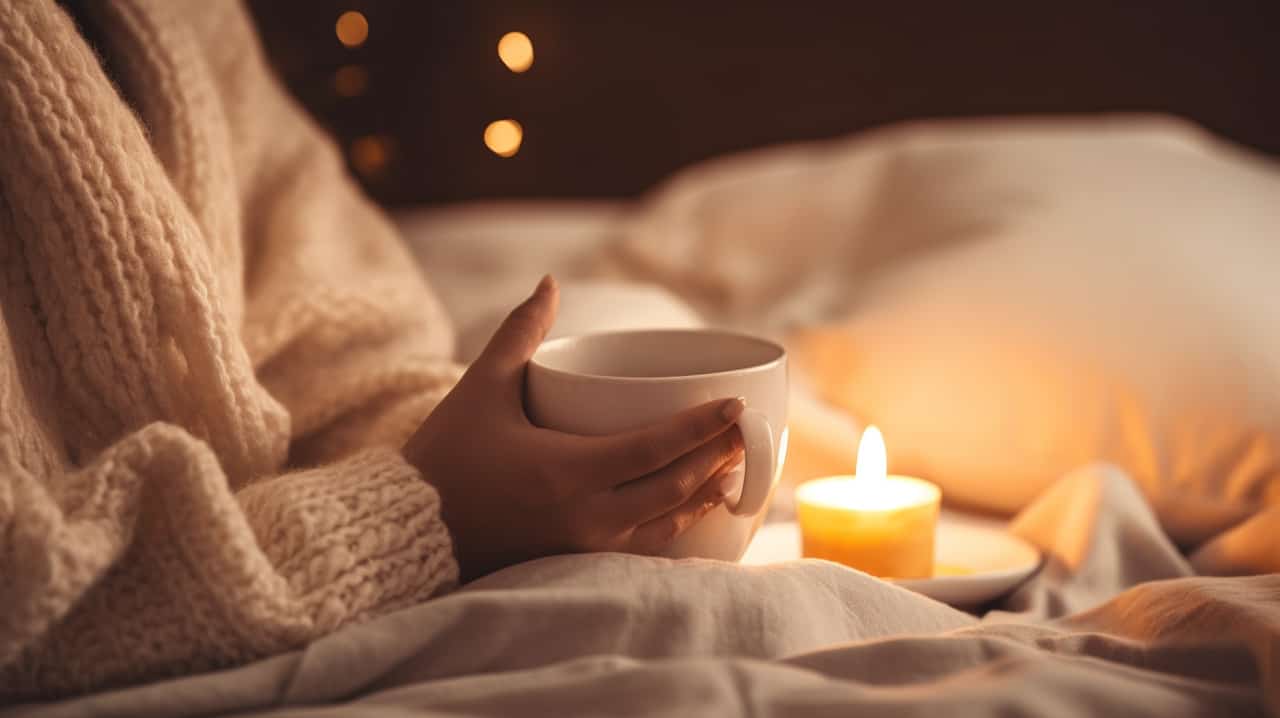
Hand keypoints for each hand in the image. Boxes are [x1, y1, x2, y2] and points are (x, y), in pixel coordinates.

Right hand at [404, 276, 744, 579]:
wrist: (408, 531)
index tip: (735, 405)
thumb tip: (549, 282)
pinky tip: (692, 506)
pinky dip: (676, 523)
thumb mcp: (481, 388)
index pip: (657, 448)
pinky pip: (643, 543)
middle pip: (673, 485)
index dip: (702, 427)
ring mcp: (583, 544)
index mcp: (567, 471)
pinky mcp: (575, 558)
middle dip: (715, 456)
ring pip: (665, 521)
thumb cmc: (443, 457)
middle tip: (743, 429)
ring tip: (730, 466)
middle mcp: (585, 515)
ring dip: (703, 492)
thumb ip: (520, 333)